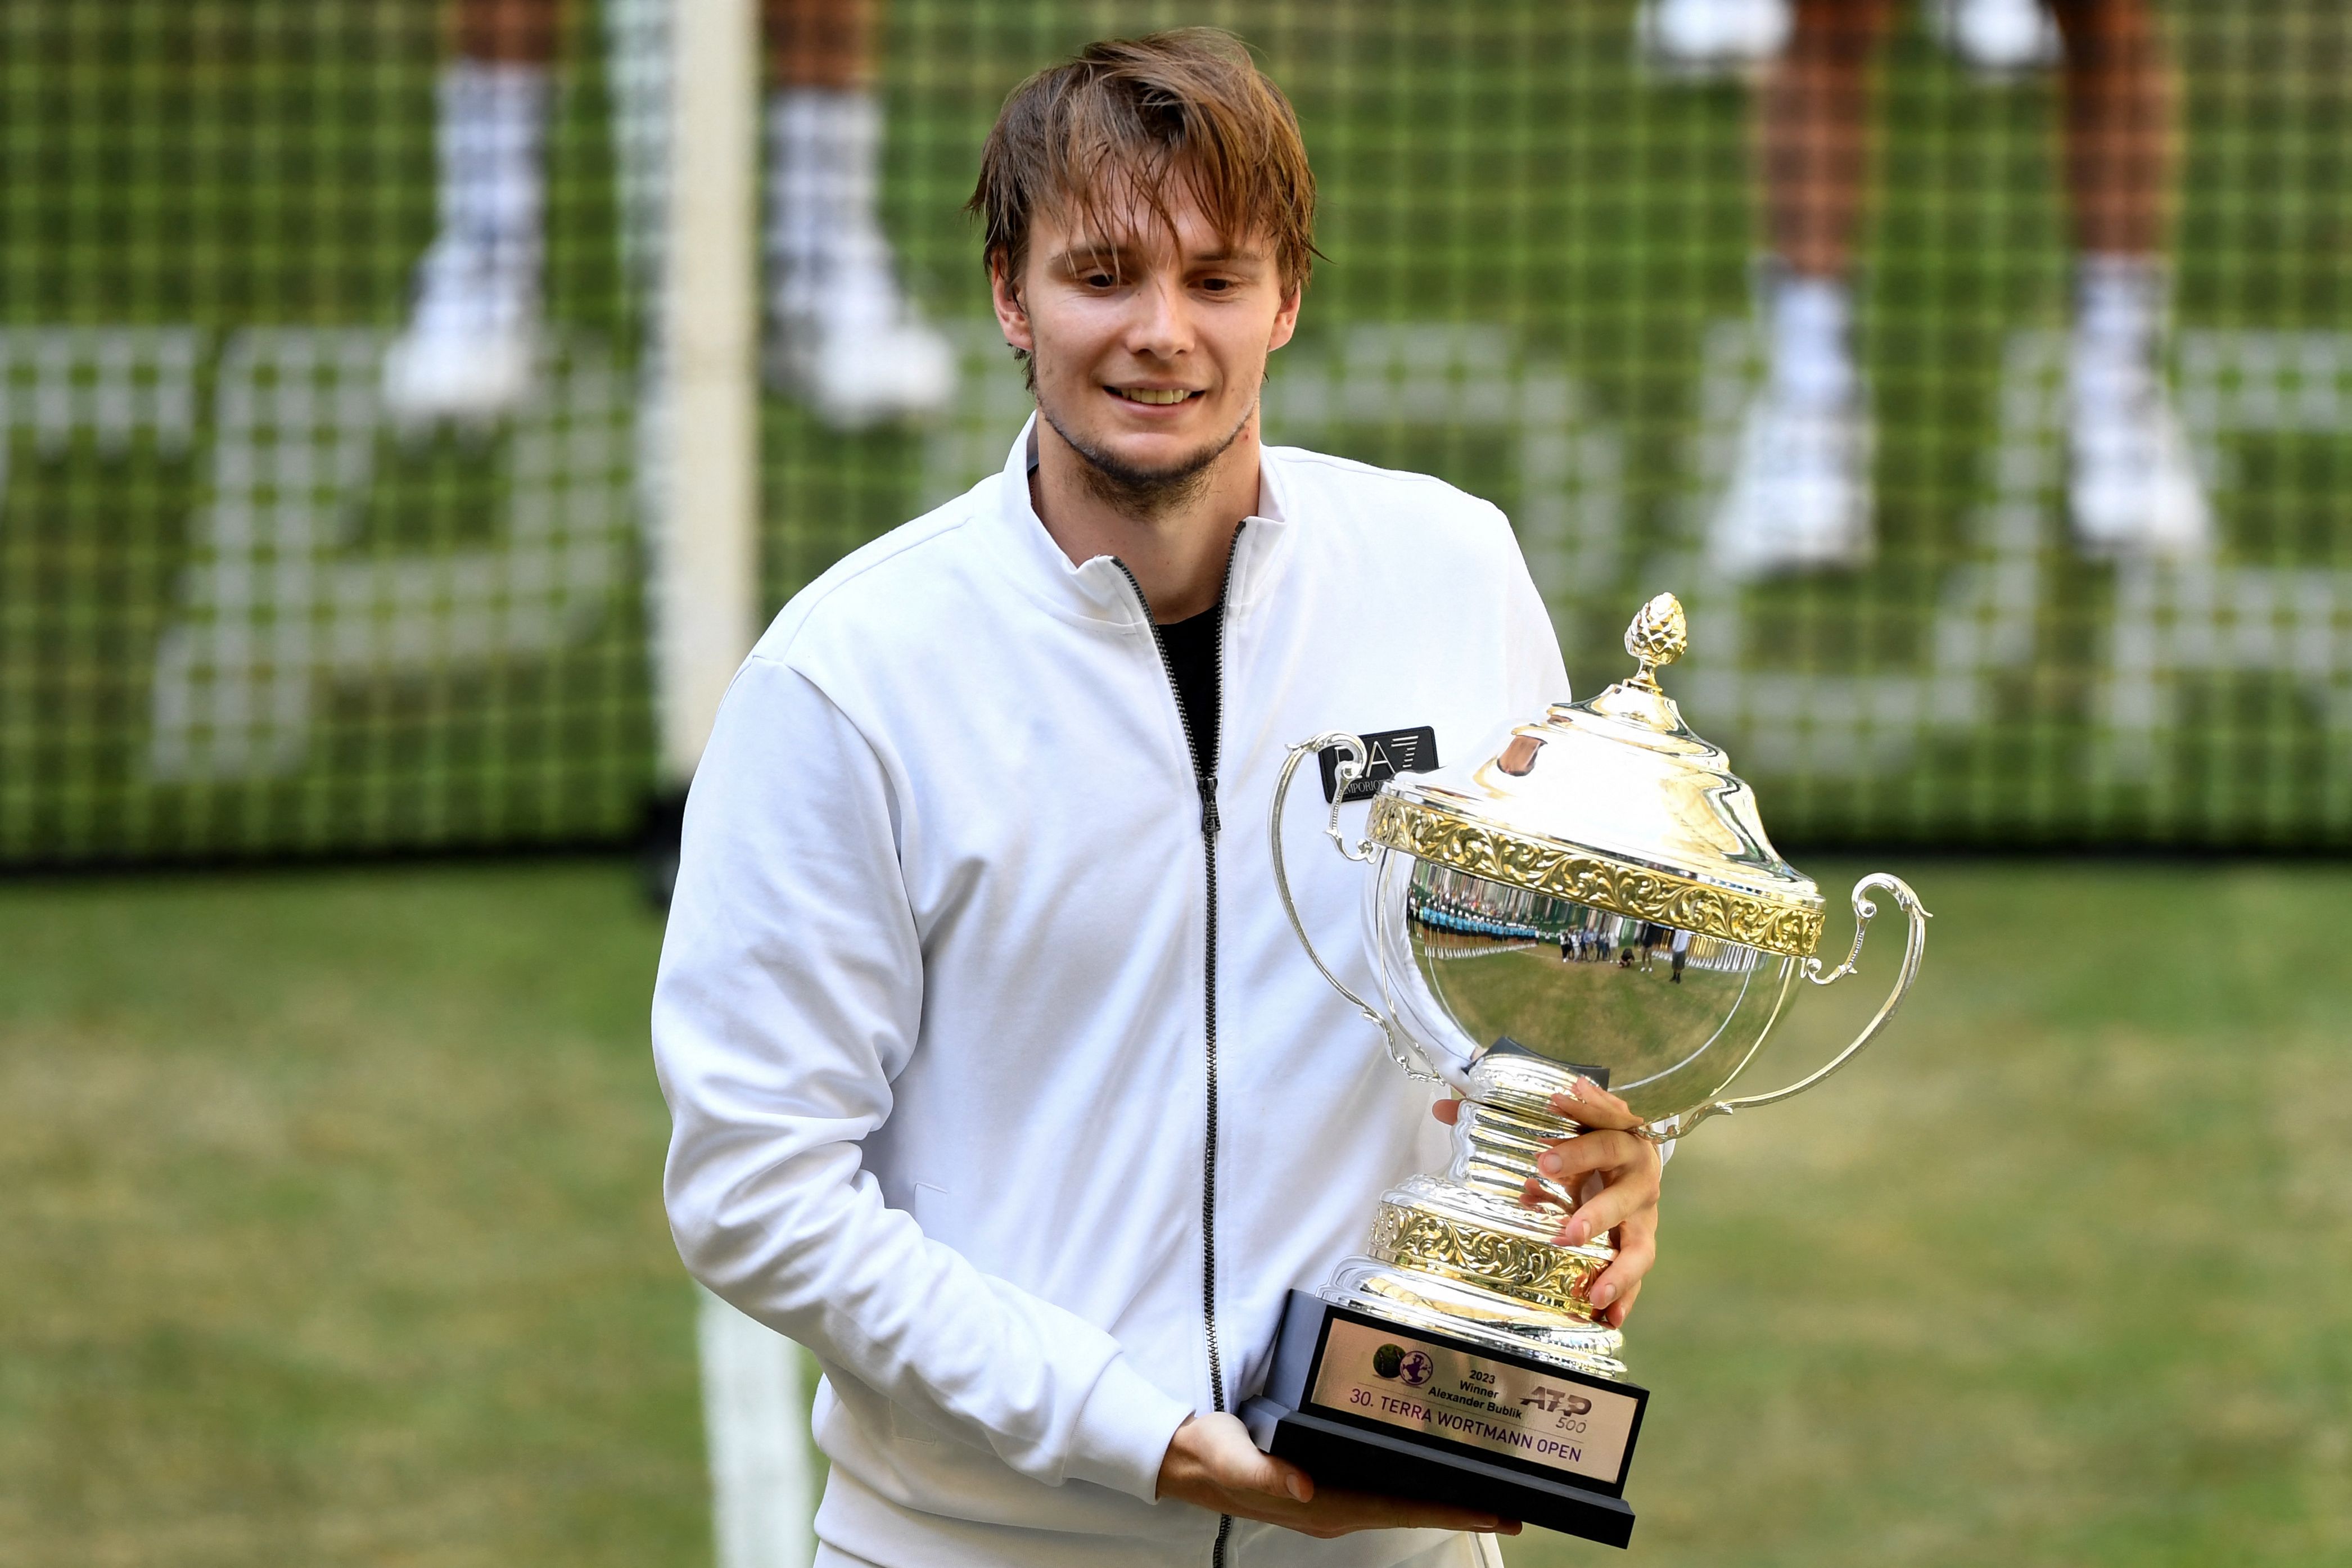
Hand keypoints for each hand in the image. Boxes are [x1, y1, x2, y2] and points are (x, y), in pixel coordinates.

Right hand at [1154, 1413, 1519, 1538]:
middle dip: (1463, 1509)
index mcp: (1321, 1503)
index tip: (1492, 1511)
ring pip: (1400, 1503)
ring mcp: (1332, 1500)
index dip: (1449, 1510)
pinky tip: (1431, 1475)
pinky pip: (1383, 1491)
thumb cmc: (1210, 1453)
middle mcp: (1334, 1507)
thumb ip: (1262, 1471)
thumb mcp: (1230, 1456)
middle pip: (1411, 1510)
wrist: (1184, 1457)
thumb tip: (1303, 1486)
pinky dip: (1415, 1486)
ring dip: (1443, 1499)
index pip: (1399, 1509)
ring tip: (1487, 1495)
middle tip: (1514, 1507)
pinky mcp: (1326, 1488)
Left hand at [1432, 1078, 1661, 1328]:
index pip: (1604, 1120)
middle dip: (1597, 1212)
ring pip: (1638, 1242)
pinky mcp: (1642, 1239)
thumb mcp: (1558, 1122)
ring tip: (1594, 1292)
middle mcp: (1637, 1173)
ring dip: (1618, 1269)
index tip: (1557, 1103)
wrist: (1633, 1151)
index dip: (1585, 1110)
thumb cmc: (1588, 1137)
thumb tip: (1443, 1109)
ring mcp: (1644, 1212)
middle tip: (1568, 1231)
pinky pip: (1637, 1272)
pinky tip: (1607, 1317)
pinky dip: (1626, 1296)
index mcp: (1619, 1134)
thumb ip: (1503, 1114)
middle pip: (1623, 1190)